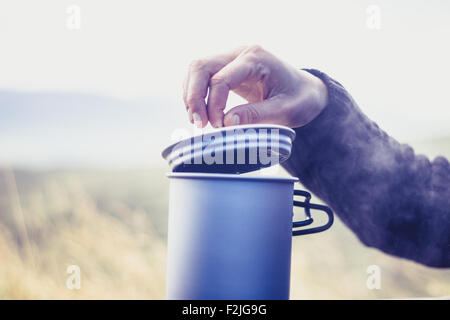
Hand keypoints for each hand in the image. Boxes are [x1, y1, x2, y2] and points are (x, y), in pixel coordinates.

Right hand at [183, 45, 327, 128]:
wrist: (306, 92)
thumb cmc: (300, 99)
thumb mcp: (284, 111)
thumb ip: (256, 115)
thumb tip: (226, 122)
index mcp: (256, 58)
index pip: (221, 78)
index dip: (214, 105)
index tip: (219, 127)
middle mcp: (240, 53)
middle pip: (201, 67)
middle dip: (194, 97)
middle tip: (199, 124)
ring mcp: (232, 59)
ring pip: (197, 70)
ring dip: (191, 96)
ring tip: (198, 121)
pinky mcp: (227, 69)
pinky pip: (202, 77)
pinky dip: (196, 94)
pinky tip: (202, 113)